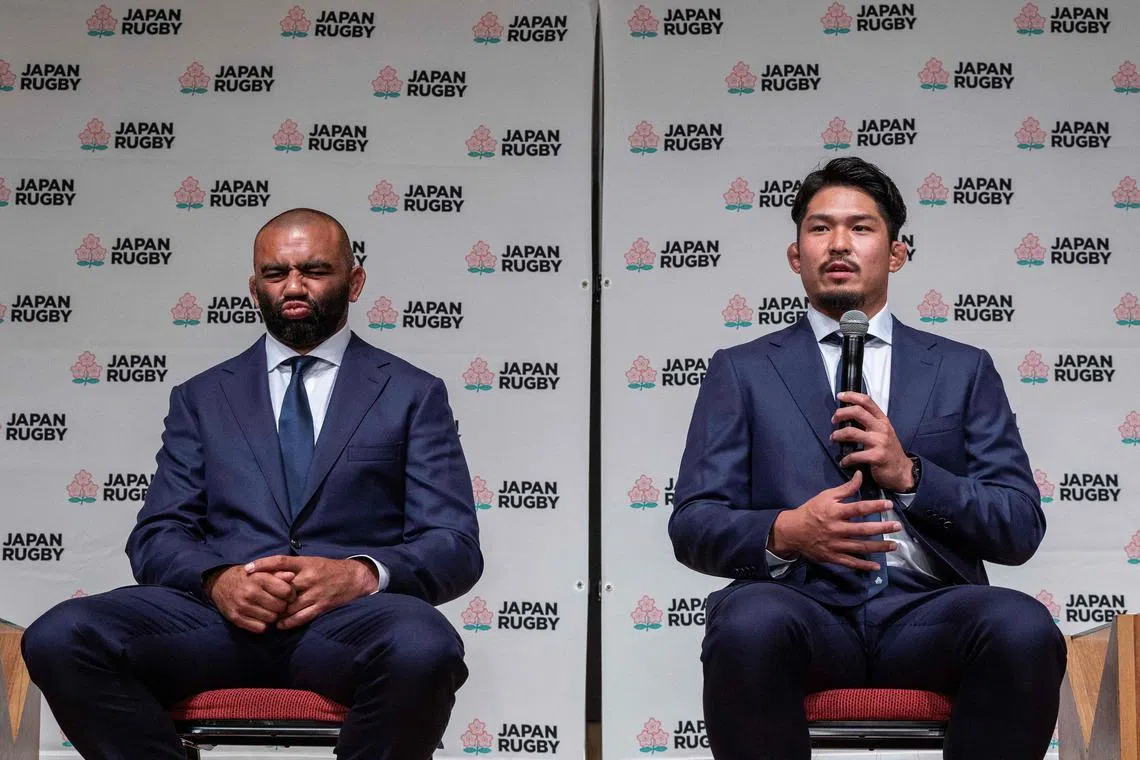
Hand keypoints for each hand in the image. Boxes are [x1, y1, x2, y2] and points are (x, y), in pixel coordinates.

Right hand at [204, 565, 296, 632]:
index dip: (291, 594)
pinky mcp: (236, 618)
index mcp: (259, 578)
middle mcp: (250, 592)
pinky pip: (259, 628)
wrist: (219, 583)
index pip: (286, 591)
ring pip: (271, 619)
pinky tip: (260, 616)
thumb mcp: (261, 571)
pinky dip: (262, 624)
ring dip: (273, 616)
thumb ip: (278, 573)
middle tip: (278, 603)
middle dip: (282, 606)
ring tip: (268, 609)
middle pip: (280, 607)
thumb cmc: (247, 577)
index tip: (288, 595)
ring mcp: (242, 606)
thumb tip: (292, 576)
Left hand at [244, 556, 378, 629]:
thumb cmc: (329, 569)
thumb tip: (269, 570)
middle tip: (251, 597)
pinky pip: (301, 617)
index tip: (247, 569)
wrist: (354, 578)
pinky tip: (279, 625)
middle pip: (281, 586)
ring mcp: (315, 593)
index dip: (262, 564)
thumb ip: (293, 567)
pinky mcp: (321, 606)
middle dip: (266, 593)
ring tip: (263, 614)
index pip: (280, 561)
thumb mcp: (312, 561)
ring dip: (275, 611)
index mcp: (306, 563)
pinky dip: (288, 623)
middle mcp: (309, 577)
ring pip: (289, 605)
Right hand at [769, 470, 900, 571]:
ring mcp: (835, 544)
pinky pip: (850, 562)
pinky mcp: (832, 557)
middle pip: (863, 529)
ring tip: (893, 545)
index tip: (889, 505)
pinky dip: (863, 565)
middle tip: (897, 526)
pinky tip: (876, 566)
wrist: (792, 531)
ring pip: (860, 547)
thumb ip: (845, 488)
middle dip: (882, 528)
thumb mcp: (826, 496)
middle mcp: (836, 529)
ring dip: (878, 547)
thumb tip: (860, 475)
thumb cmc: (811, 511)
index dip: (875, 506)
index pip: (858, 508)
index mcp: (835, 512)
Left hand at [831, 391, 913, 491]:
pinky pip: (854, 455)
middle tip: (834, 420)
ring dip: (837, 435)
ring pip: (851, 432)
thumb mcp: (884, 432)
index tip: (840, 396)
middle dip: (840, 414)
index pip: (867, 401)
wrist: (902, 471)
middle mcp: (882, 428)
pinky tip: (844, 462)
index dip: (851, 396)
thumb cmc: (889, 451)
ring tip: (833, 438)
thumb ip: (870, 422)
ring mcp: (879, 442)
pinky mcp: (876, 457)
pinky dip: (845, 459)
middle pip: (857, 412)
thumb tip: (850, 414)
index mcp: (882, 420)